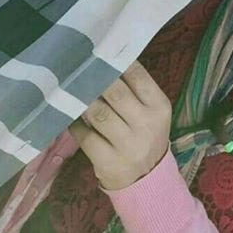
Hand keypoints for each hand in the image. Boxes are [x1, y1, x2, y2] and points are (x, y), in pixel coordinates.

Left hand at [69, 61, 171, 190]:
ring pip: (98, 113)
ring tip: (74, 91)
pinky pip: (86, 136)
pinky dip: (76, 124)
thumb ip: (136, 91)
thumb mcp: (152, 112)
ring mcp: (127, 145)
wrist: (147, 180)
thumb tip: (106, 61)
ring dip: (83, 100)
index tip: (102, 52)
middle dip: (96, 80)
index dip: (118, 62)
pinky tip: (73, 118)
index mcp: (159, 107)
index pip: (138, 76)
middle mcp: (146, 124)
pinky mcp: (109, 161)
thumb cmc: (146, 135)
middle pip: (116, 92)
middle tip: (81, 70)